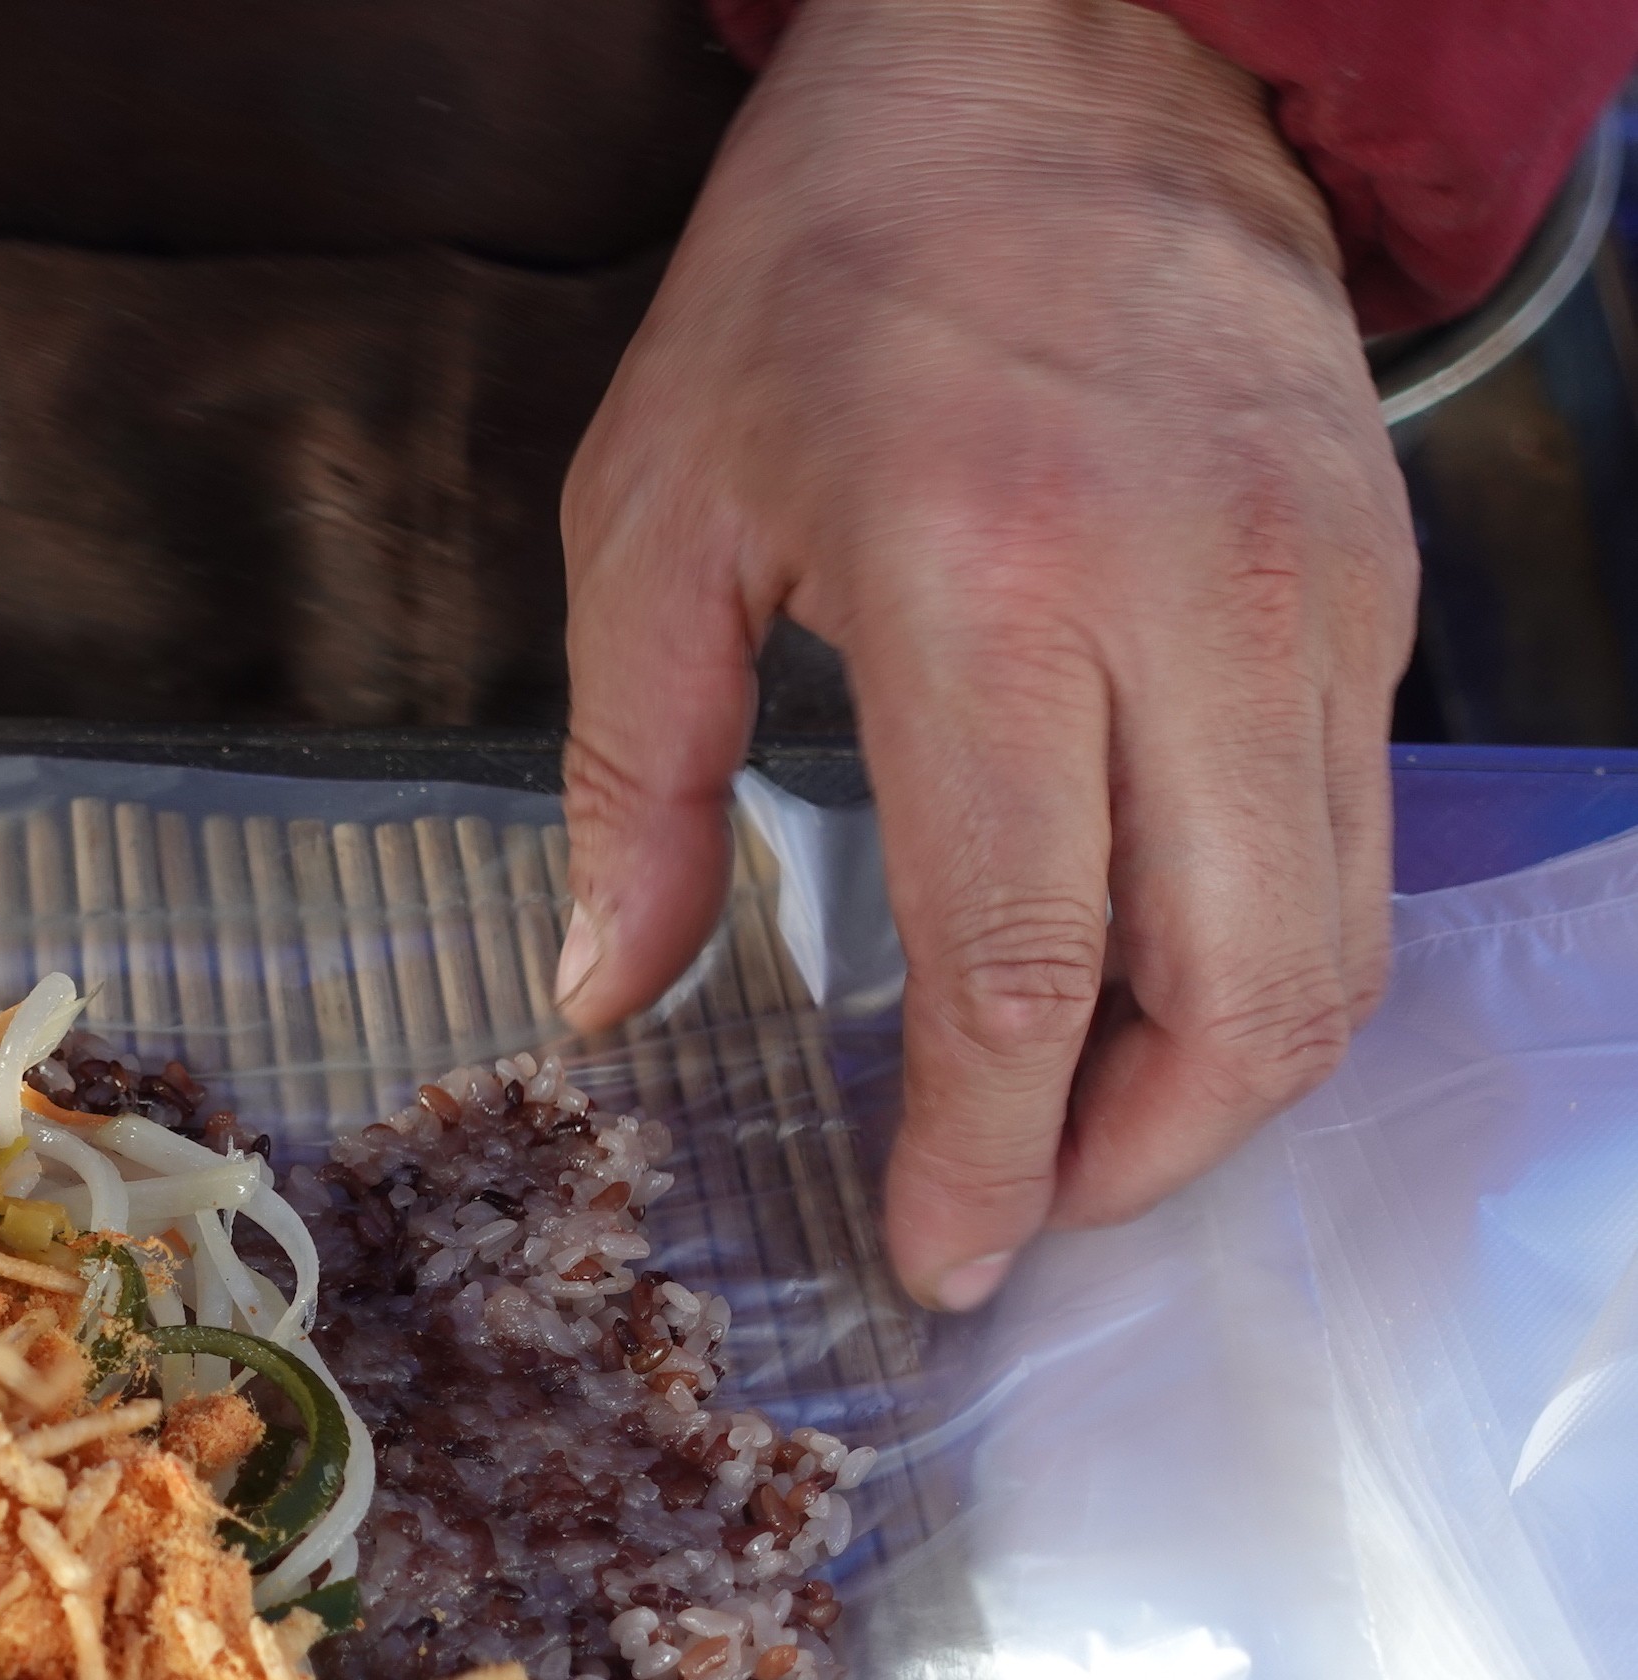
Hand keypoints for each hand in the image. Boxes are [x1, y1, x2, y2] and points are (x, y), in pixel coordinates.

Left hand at [553, 0, 1412, 1310]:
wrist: (1070, 61)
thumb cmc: (831, 276)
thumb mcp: (655, 511)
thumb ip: (631, 776)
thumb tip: (603, 990)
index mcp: (986, 589)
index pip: (1024, 957)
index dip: (989, 1152)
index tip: (942, 1256)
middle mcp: (1192, 608)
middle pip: (1234, 995)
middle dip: (1133, 1159)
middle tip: (1021, 1212)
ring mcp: (1319, 600)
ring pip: (1331, 942)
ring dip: (1216, 1083)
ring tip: (1083, 1130)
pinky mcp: (1381, 590)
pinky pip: (1353, 839)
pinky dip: (1263, 954)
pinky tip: (1148, 979)